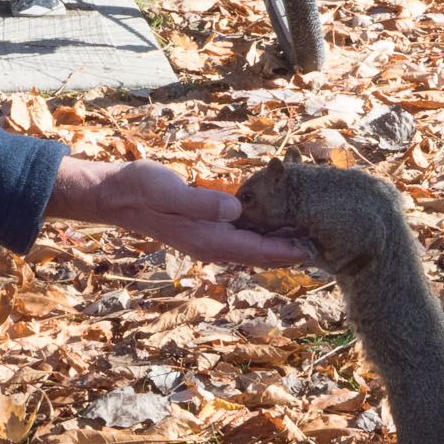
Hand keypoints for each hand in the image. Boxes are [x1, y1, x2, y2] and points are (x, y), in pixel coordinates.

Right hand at [46, 158, 316, 267]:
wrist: (118, 195)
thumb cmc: (141, 189)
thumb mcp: (169, 191)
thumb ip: (201, 202)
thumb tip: (234, 209)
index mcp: (208, 240)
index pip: (256, 251)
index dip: (287, 251)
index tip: (314, 249)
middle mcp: (212, 245)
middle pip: (261, 254)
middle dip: (291, 251)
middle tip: (325, 244)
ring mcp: (210, 239)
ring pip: (254, 247)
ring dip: (280, 243)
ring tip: (311, 236)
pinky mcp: (207, 228)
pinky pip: (243, 236)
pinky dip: (264, 232)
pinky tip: (279, 222)